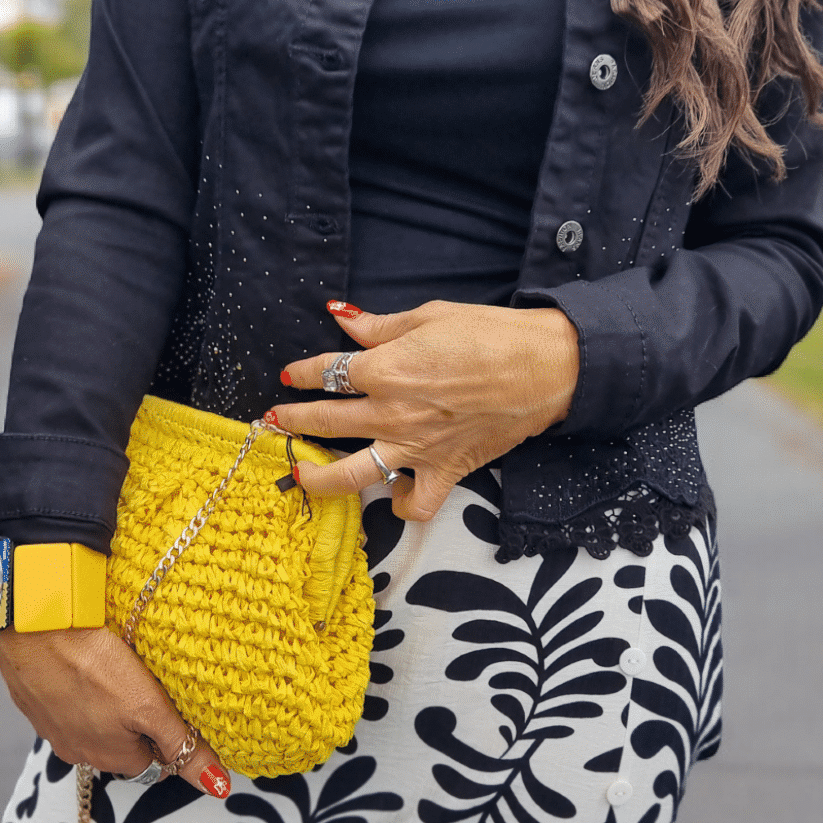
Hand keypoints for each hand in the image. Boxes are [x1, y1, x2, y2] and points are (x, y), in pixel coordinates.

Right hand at [0, 624, 230, 796]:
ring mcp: (50, 726)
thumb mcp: (149, 708)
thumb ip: (182, 746)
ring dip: (108, 706)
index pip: (154, 763)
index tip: (175, 709)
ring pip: (93, 724)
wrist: (31, 626)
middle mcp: (76, 750)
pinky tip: (86, 663)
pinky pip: (66, 703)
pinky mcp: (33, 699)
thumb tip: (217, 787)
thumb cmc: (91, 664)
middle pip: (124, 746)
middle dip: (139, 723)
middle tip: (150, 685)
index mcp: (108, 757)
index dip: (170, 737)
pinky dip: (79, 690)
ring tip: (118, 670)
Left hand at [271, 299, 578, 521]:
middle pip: (323, 422)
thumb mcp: (429, 316)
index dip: (302, 372)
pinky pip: (413, 503)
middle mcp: (391, 413)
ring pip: (351, 474)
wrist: (547, 366)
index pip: (325, 372)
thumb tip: (340, 317)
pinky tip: (391, 496)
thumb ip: (378, 326)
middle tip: (274, 421)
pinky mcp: (445, 471)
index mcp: (384, 370)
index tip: (290, 373)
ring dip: (316, 476)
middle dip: (290, 421)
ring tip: (299, 474)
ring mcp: (415, 448)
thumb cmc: (492, 333)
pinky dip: (400, 505)